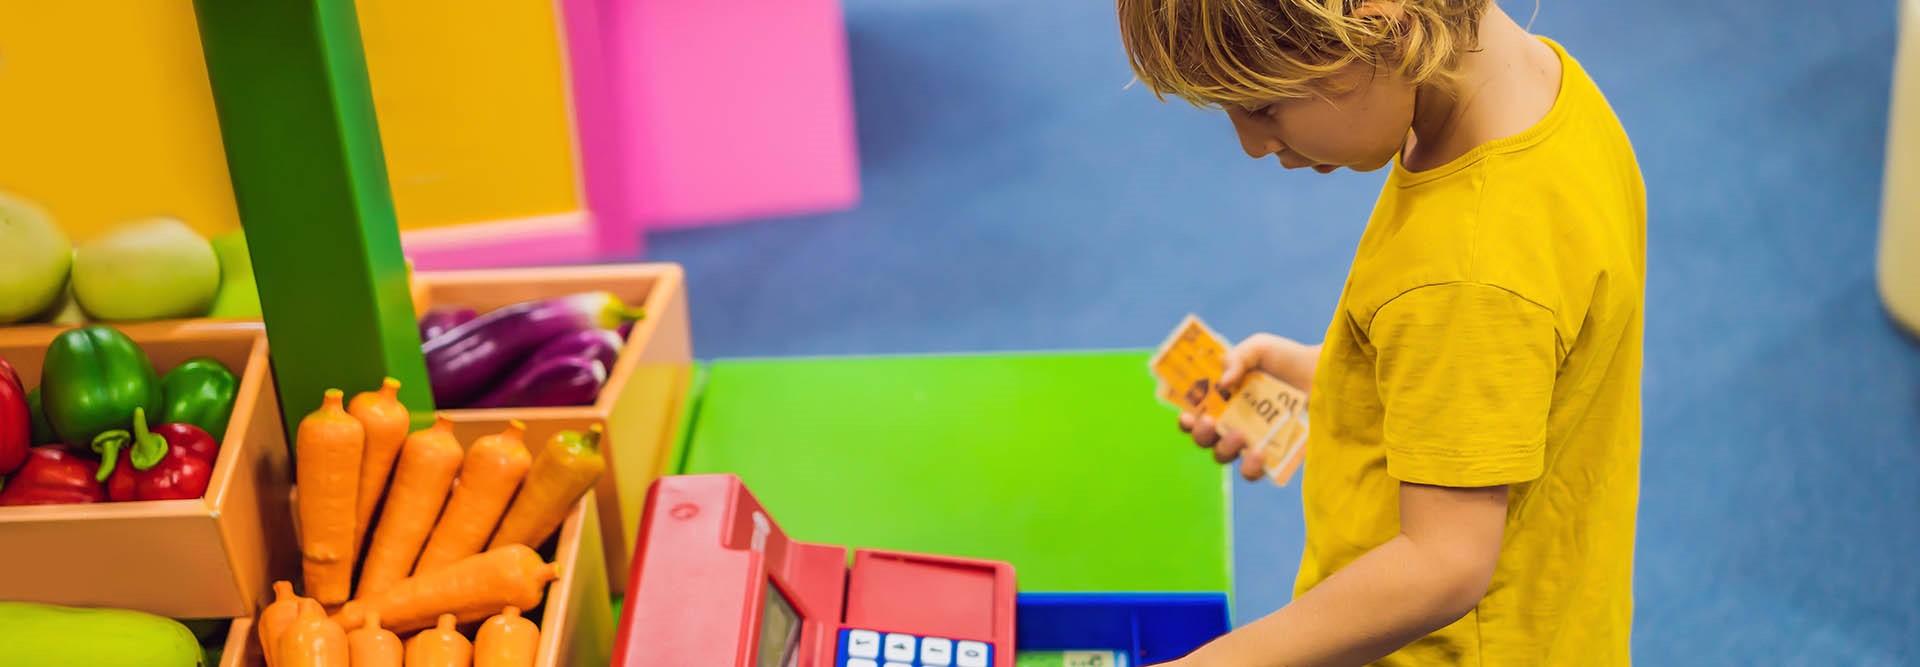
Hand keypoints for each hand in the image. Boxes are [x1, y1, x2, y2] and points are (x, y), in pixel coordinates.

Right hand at [1178, 333, 1318, 480]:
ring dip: (1224, 449)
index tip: (1187, 417)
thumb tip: (1223, 383)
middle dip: (1202, 434)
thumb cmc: (1287, 359)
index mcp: (1222, 399)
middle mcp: (1231, 422)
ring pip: (1223, 456)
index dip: (1185, 420)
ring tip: (1239, 436)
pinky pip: (1253, 471)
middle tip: (1211, 422)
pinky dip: (1250, 467)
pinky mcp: (1272, 456)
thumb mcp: (1258, 348)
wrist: (1323, 373)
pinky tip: (1259, 453)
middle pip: (1204, 439)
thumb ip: (1236, 358)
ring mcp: (1250, 441)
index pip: (1194, 415)